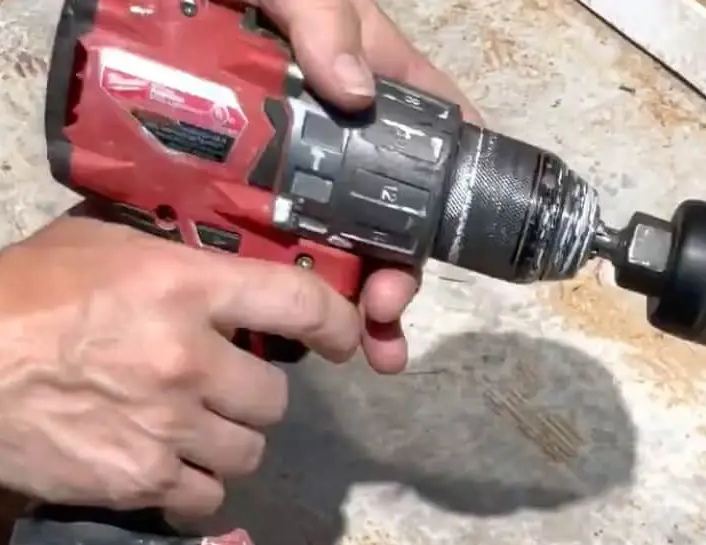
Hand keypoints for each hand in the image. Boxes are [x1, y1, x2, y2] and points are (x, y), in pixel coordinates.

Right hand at [0, 215, 359, 518]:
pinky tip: (164, 464)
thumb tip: (227, 271)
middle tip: (219, 386)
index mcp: (180, 287)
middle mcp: (186, 360)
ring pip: (248, 452)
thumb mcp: (97, 248)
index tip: (345, 337)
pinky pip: (206, 496)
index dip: (336, 322)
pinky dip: (193, 486)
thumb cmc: (19, 299)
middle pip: (274, 397)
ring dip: (228, 443)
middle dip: (252, 394)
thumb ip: (170, 260)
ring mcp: (168, 428)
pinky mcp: (143, 480)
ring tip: (190, 428)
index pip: (297, 302)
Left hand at [260, 0, 477, 372]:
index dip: (462, 177)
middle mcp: (333, 128)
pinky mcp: (233, 190)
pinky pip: (268, 248)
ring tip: (365, 350)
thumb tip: (356, 91)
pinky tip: (297, 338)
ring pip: (338, 244)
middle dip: (400, 270)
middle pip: (390, 211)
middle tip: (385, 308)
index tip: (472, 234)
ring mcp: (284, 165)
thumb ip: (321, 16)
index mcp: (360, 70)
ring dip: (359, 305)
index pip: (433, 122)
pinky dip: (287, 298)